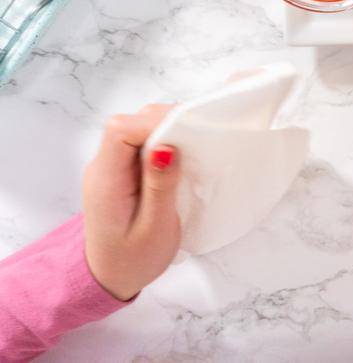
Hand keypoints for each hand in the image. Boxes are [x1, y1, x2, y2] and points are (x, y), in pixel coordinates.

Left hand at [82, 104, 181, 300]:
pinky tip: (183, 155)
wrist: (109, 278)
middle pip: (129, 124)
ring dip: (167, 131)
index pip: (121, 131)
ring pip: (137, 130)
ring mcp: (111, 168)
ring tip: (196, 146)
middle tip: (200, 138)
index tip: (189, 133)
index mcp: (106, 181)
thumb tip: (167, 146)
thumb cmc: (134, 259)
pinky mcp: (122, 172)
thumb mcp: (154, 228)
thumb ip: (160, 186)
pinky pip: (141, 144)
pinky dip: (164, 142)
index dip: (154, 123)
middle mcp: (102, 168)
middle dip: (166, 122)